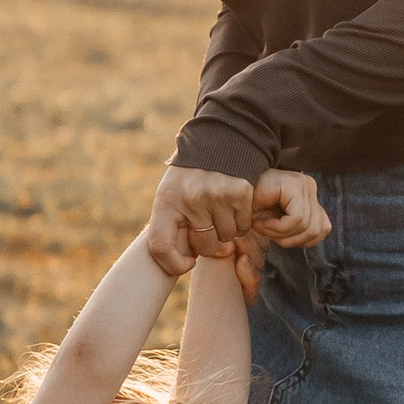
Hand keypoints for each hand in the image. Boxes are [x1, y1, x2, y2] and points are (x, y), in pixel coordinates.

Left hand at [144, 165, 258, 277]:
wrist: (218, 140)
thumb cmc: (190, 176)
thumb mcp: (171, 193)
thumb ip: (171, 225)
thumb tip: (187, 261)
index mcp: (167, 200)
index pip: (160, 246)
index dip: (172, 263)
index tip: (186, 263)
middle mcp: (191, 198)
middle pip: (204, 247)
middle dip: (208, 243)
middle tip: (209, 228)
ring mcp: (217, 195)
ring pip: (227, 238)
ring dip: (227, 231)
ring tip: (220, 213)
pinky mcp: (240, 192)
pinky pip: (243, 225)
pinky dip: (241, 221)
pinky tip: (233, 206)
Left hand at [251, 171, 331, 249]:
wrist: (259, 180)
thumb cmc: (253, 188)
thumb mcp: (251, 197)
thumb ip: (258, 212)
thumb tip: (266, 226)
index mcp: (295, 184)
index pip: (298, 218)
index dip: (279, 228)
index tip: (259, 225)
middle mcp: (310, 188)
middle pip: (308, 227)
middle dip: (283, 236)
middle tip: (264, 231)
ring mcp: (316, 197)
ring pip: (315, 231)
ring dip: (293, 240)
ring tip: (274, 234)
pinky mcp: (318, 207)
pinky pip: (321, 229)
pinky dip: (306, 238)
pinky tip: (289, 236)